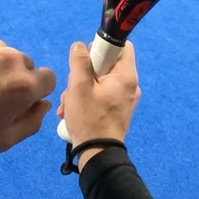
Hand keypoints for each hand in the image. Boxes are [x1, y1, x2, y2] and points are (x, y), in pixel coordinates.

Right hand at [57, 41, 139, 168]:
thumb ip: (79, 61)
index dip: (101, 46)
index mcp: (126, 76)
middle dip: (84, 73)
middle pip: (106, 64)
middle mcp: (130, 85)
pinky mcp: (118, 110)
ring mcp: (125, 99)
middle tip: (72, 86)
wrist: (98, 153)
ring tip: (68, 105)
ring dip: (80, 89)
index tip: (85, 58)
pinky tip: (73, 111)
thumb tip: (80, 45)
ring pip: (100, 81)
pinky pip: (102, 95)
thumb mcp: (78, 85)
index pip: (121, 46)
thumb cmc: (89, 117)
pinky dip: (87, 99)